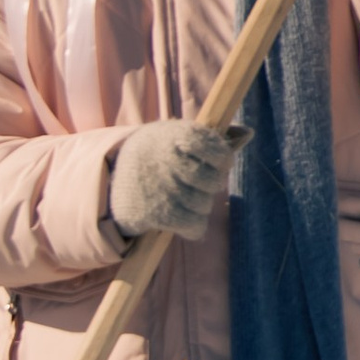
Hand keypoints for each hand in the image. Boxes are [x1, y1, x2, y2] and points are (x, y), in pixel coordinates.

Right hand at [105, 117, 251, 242]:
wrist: (111, 180)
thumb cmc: (156, 154)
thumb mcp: (177, 136)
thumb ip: (213, 137)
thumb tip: (248, 133)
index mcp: (175, 135)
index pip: (217, 149)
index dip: (222, 160)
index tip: (216, 163)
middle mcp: (167, 159)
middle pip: (213, 180)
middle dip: (211, 185)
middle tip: (198, 184)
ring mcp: (160, 186)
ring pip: (203, 204)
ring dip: (200, 206)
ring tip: (187, 200)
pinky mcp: (153, 212)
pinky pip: (192, 224)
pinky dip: (194, 227)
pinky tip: (186, 222)